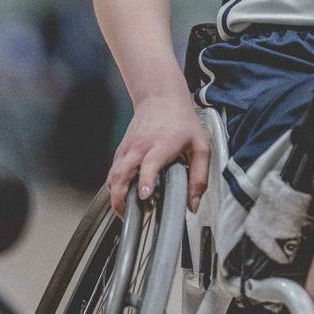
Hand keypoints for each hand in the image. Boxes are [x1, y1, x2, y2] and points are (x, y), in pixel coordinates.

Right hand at [106, 96, 208, 216]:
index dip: (146, 181)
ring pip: (113, 174)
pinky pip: (113, 170)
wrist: (160, 97)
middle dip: (120, 197)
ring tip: (124, 211)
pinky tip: (123, 196)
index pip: (149, 164)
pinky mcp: (122, 149)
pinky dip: (114, 185)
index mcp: (161, 145)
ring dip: (115, 194)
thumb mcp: (200, 147)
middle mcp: (140, 146)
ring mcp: (128, 147)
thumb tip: (192, 205)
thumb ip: (199, 177)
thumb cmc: (181, 122)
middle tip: (128, 215)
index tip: (145, 196)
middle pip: (122, 172)